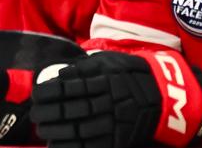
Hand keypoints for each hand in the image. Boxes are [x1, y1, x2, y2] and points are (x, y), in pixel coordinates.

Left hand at [31, 50, 201, 147]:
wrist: (166, 97)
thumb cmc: (132, 75)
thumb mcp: (110, 62)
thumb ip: (84, 68)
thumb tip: (60, 74)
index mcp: (105, 81)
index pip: (70, 87)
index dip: (50, 92)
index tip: (36, 94)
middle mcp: (109, 102)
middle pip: (73, 109)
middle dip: (50, 114)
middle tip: (35, 115)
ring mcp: (116, 122)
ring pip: (82, 130)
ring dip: (59, 132)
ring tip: (43, 131)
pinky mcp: (121, 139)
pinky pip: (94, 146)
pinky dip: (75, 147)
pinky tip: (59, 145)